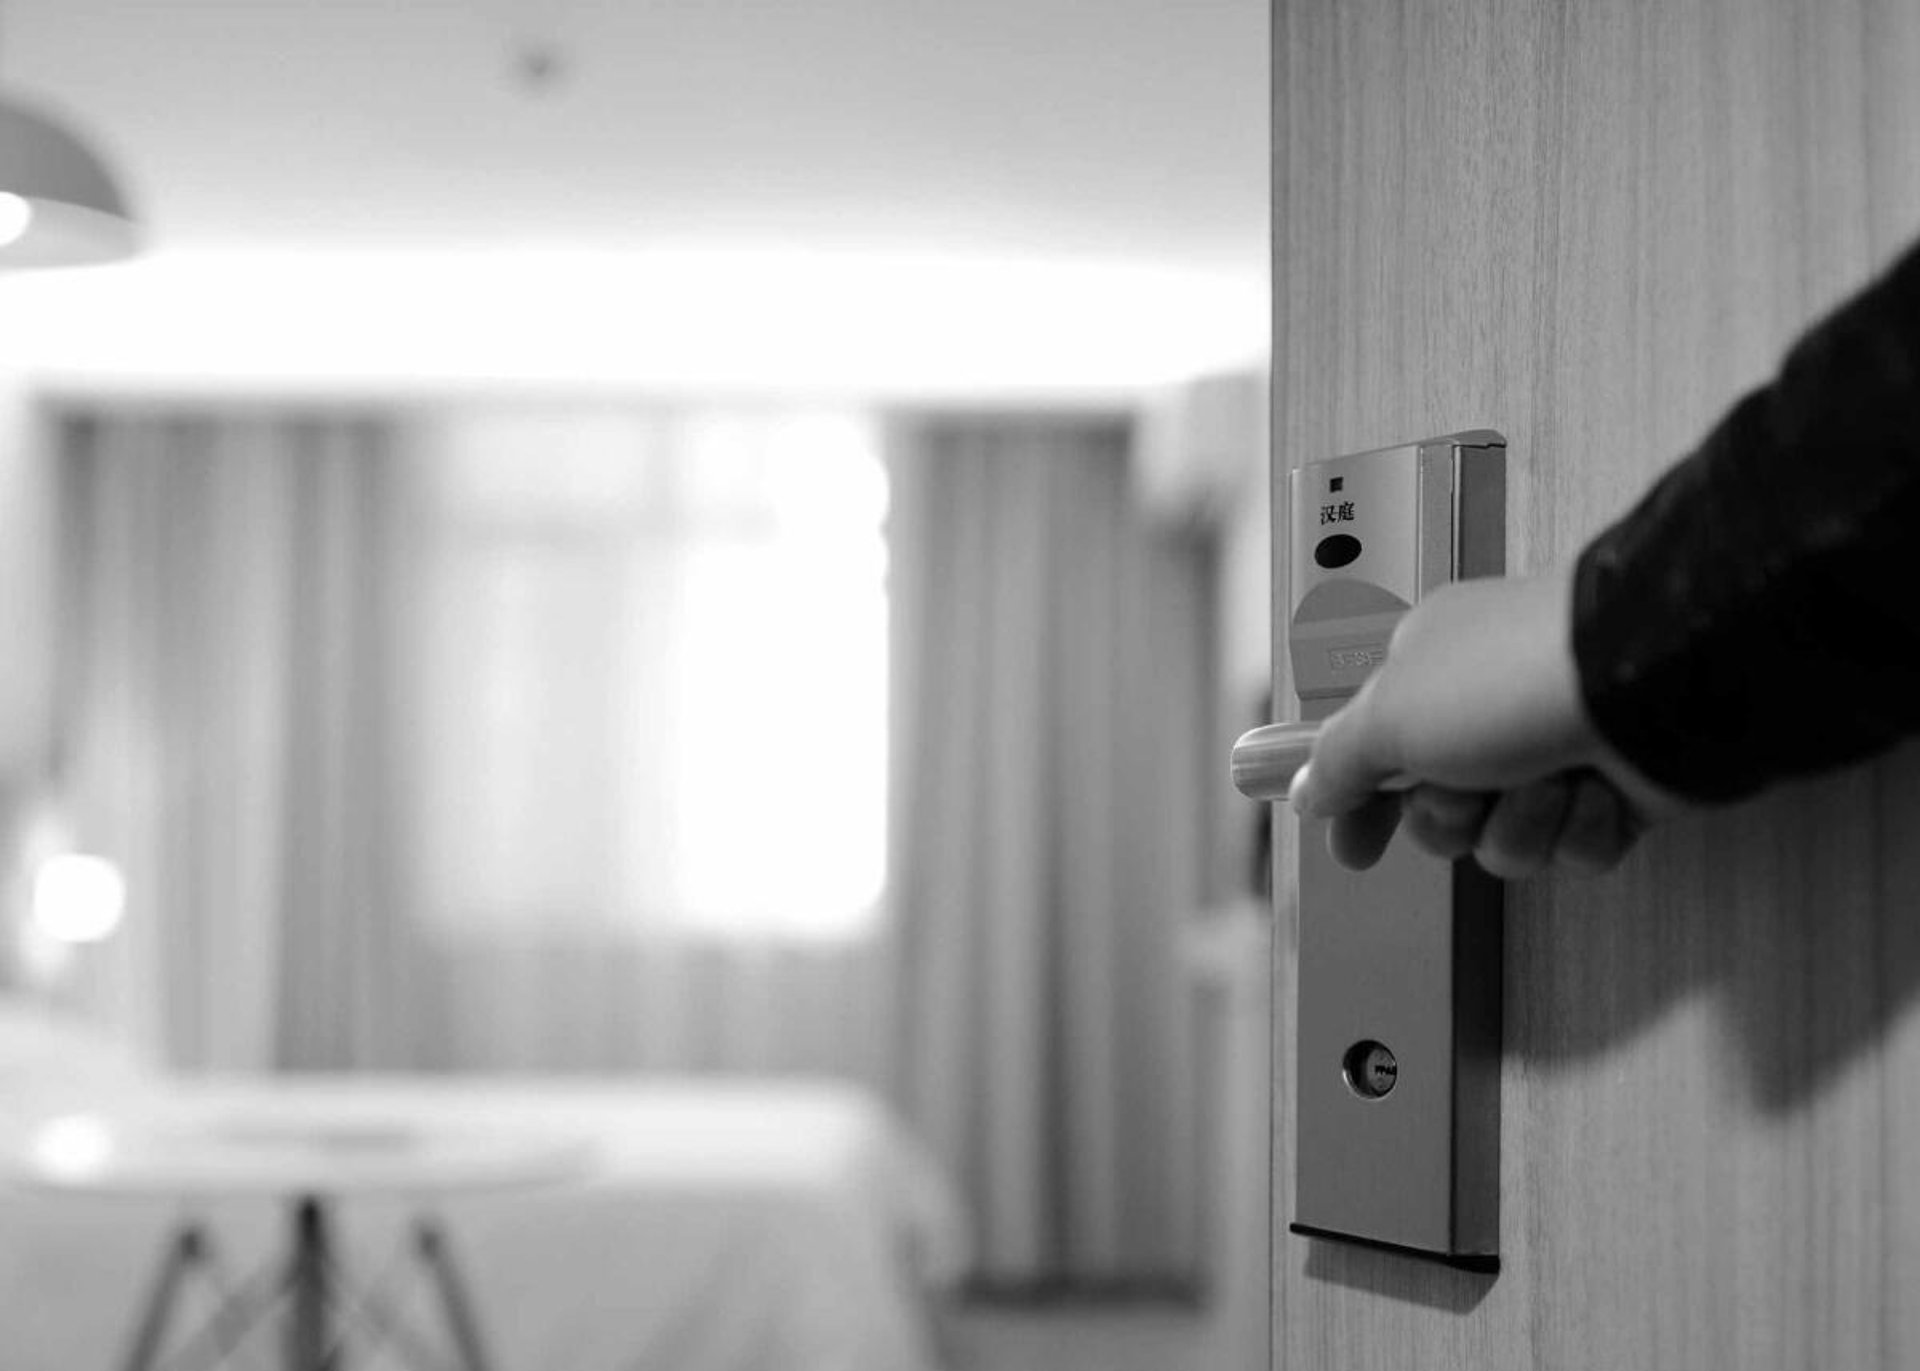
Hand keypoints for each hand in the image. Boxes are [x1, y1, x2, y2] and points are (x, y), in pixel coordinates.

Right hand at [1287, 565, 1680, 875]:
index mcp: (1429, 673)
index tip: (1353, 851)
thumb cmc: (1514, 679)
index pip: (1373, 753)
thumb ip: (1336, 760)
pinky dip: (1583, 828)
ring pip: (1507, 840)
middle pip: (1439, 815)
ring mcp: (1555, 749)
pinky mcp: (1615, 789)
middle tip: (1470, 788)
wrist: (1652, 683)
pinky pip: (1575, 848)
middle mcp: (1489, 710)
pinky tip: (1597, 790)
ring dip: (1523, 823)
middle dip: (1453, 818)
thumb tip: (1306, 790)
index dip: (1359, 808)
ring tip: (1550, 779)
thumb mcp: (1389, 716)